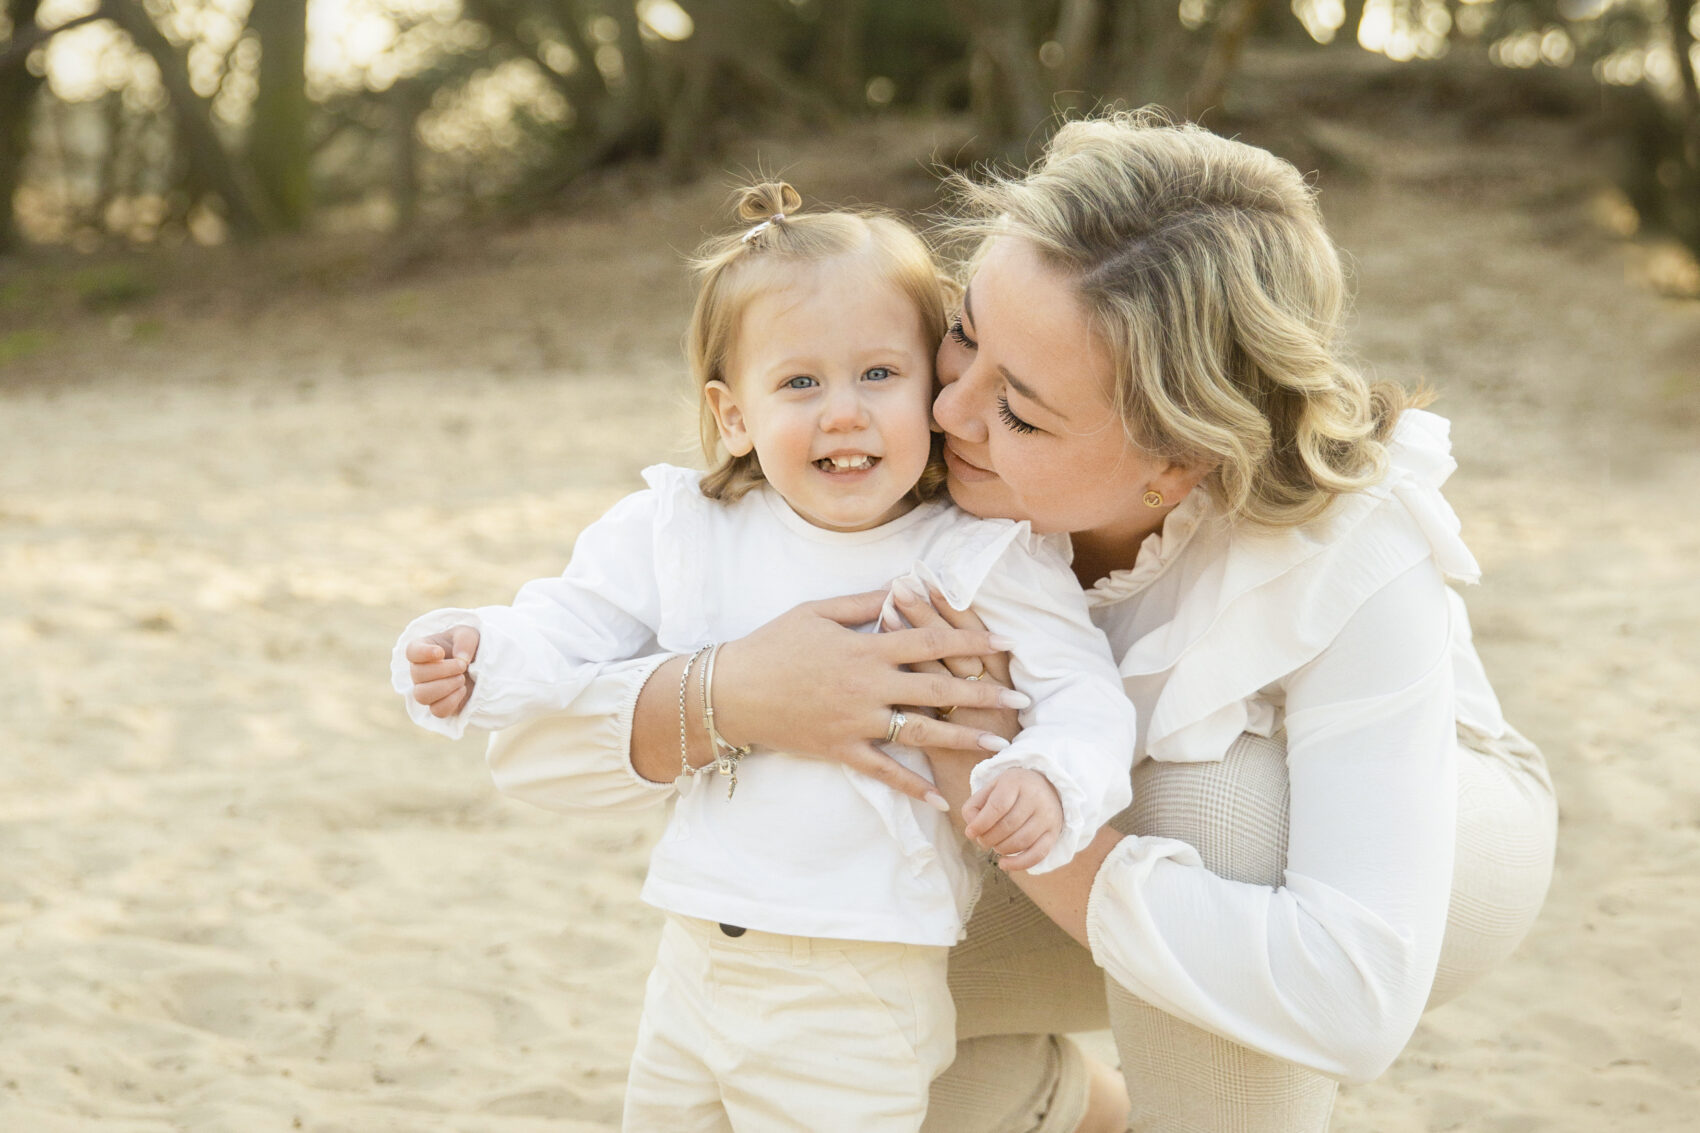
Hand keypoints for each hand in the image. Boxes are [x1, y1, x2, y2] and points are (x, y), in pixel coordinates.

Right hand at [405, 625, 479, 717]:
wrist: (481, 667)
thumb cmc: (469, 647)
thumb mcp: (470, 635)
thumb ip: (465, 640)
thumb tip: (461, 658)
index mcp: (423, 650)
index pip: (411, 651)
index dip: (423, 653)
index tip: (440, 652)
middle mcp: (419, 671)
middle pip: (417, 674)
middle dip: (443, 670)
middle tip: (462, 666)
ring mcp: (427, 690)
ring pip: (422, 696)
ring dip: (445, 687)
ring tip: (462, 679)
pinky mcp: (439, 706)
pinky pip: (437, 711)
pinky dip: (451, 701)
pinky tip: (463, 690)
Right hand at [706, 591, 1028, 807]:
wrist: (732, 691)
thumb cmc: (774, 643)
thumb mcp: (818, 610)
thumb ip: (865, 601)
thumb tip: (904, 584)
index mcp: (865, 648)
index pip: (929, 642)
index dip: (969, 642)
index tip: (1003, 644)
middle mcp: (867, 687)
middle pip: (936, 689)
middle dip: (981, 693)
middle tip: (1020, 700)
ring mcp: (856, 722)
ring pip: (919, 732)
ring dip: (961, 739)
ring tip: (996, 746)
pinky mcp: (841, 750)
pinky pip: (884, 771)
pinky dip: (912, 786)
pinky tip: (940, 798)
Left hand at [962, 768, 1062, 872]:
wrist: (1046, 786)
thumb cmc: (1010, 791)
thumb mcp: (991, 788)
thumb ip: (974, 806)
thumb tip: (971, 830)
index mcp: (1016, 781)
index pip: (998, 806)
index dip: (981, 823)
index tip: (970, 833)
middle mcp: (1036, 797)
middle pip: (1008, 826)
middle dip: (989, 838)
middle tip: (982, 840)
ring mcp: (1047, 816)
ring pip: (1021, 841)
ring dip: (1001, 849)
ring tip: (994, 845)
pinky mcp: (1054, 832)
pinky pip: (1037, 854)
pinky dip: (1018, 864)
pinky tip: (1003, 864)